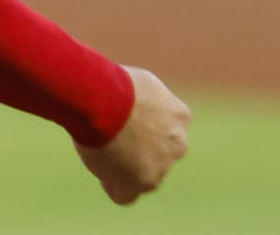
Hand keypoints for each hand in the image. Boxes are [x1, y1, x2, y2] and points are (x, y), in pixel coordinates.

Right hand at [74, 66, 190, 203]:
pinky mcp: (143, 182)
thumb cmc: (110, 84)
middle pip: (158, 155)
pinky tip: (99, 168)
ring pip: (143, 176)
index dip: (142, 128)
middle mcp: (179, 144)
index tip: (121, 123)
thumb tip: (132, 102)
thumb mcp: (137, 84)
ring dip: (125, 168)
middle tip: (109, 136)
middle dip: (139, 150)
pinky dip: (112, 186)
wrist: (102, 98)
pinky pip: (125, 195)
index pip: (166, 131)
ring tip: (100, 148)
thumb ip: (144, 101)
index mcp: (180, 115)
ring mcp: (162, 166)